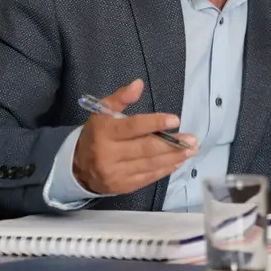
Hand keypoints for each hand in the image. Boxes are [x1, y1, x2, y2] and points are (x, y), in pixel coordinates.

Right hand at [72, 79, 196, 194]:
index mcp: (104, 132)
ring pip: (150, 164)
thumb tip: (139, 84)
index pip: (132, 127)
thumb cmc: (96, 135)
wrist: (79, 167)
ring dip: (174, 157)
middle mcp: (109, 154)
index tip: (175, 120)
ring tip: (190, 149)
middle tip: (191, 139)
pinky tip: (177, 161)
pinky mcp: (124, 187)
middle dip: (171, 144)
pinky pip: (149, 177)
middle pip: (145, 148)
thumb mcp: (102, 113)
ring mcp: (117, 172)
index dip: (155, 123)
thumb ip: (120, 98)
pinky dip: (165, 169)